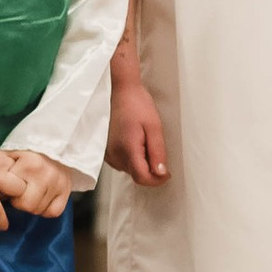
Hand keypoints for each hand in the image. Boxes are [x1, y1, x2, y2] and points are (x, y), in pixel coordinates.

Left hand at [0, 149, 75, 221]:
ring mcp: (58, 183)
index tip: (7, 188)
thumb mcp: (13, 155)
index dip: (6, 194)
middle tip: (20, 195)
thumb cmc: (28, 154)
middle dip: (20, 203)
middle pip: (27, 206)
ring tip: (31, 194)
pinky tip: (42, 201)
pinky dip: (46, 210)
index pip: (12, 193)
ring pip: (39, 210)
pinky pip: (54, 212)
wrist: (55, 146)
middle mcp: (46, 174)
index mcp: (29, 165)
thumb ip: (0, 169)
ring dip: (32, 206)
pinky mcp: (67, 190)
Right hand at [105, 66, 167, 184]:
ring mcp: (107, 153)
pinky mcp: (104, 150)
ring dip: (140, 163)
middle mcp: (114, 155)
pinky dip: (131, 158)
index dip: (157, 180)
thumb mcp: (154, 127)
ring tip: (145, 141)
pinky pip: (121, 162)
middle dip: (150, 169)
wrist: (119, 90)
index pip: (142, 178)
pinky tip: (135, 142)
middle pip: (136, 175)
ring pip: (129, 170)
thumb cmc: (137, 105)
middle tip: (156, 148)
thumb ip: (157, 152)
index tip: (167, 172)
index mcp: (127, 150)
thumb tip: (161, 173)